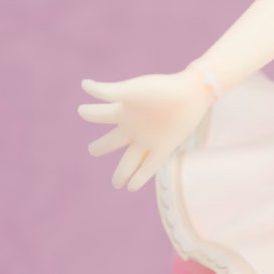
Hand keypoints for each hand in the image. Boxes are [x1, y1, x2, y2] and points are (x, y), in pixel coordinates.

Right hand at [78, 70, 213, 191]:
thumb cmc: (160, 88)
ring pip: (129, 161)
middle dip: (101, 147)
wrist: (190, 93)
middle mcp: (133, 127)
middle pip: (111, 142)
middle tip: (93, 150)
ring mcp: (148, 139)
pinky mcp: (163, 148)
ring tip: (117, 184)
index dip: (90, 113)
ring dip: (122, 173)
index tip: (83, 111)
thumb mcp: (131, 90)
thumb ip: (107, 92)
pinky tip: (131, 188)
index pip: (99, 115)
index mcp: (124, 110)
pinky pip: (149, 167)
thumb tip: (84, 85)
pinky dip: (140, 178)